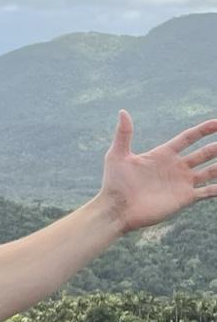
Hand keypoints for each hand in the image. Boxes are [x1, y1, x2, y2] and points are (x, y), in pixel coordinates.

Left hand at [100, 112, 216, 231]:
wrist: (116, 209)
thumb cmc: (114, 183)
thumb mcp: (117, 155)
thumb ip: (124, 134)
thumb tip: (123, 111)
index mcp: (163, 154)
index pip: (188, 138)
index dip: (203, 130)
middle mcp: (175, 167)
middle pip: (203, 153)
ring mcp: (181, 183)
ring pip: (210, 171)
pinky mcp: (184, 198)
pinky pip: (207, 192)